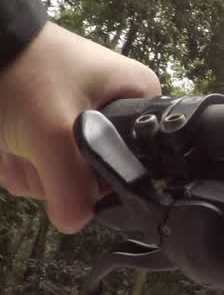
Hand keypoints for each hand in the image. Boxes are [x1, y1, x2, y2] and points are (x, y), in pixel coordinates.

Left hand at [0, 23, 159, 232]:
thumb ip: (72, 187)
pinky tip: (6, 144)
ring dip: (31, 169)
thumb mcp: (54, 132)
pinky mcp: (48, 125)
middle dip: (55, 172)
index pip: (139, 163)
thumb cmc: (22, 71)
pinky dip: (18, 162)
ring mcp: (79, 120)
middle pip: (95, 175)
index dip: (103, 177)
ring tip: (14, 139)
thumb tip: (78, 223)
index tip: (71, 162)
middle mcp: (116, 111)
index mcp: (140, 100)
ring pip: (63, 175)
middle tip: (35, 146)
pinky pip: (41, 165)